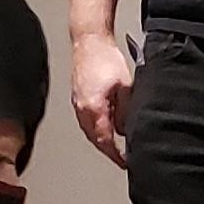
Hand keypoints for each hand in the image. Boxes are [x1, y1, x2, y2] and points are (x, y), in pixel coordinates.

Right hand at [72, 33, 134, 164]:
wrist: (88, 40)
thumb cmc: (106, 58)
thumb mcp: (125, 87)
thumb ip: (126, 112)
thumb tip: (126, 130)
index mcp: (93, 109)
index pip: (105, 141)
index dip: (116, 155)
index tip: (125, 163)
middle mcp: (82, 110)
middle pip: (95, 140)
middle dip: (108, 151)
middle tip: (122, 158)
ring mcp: (77, 104)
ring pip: (90, 131)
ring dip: (102, 140)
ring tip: (115, 147)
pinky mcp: (78, 98)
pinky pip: (86, 121)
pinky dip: (96, 129)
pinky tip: (105, 127)